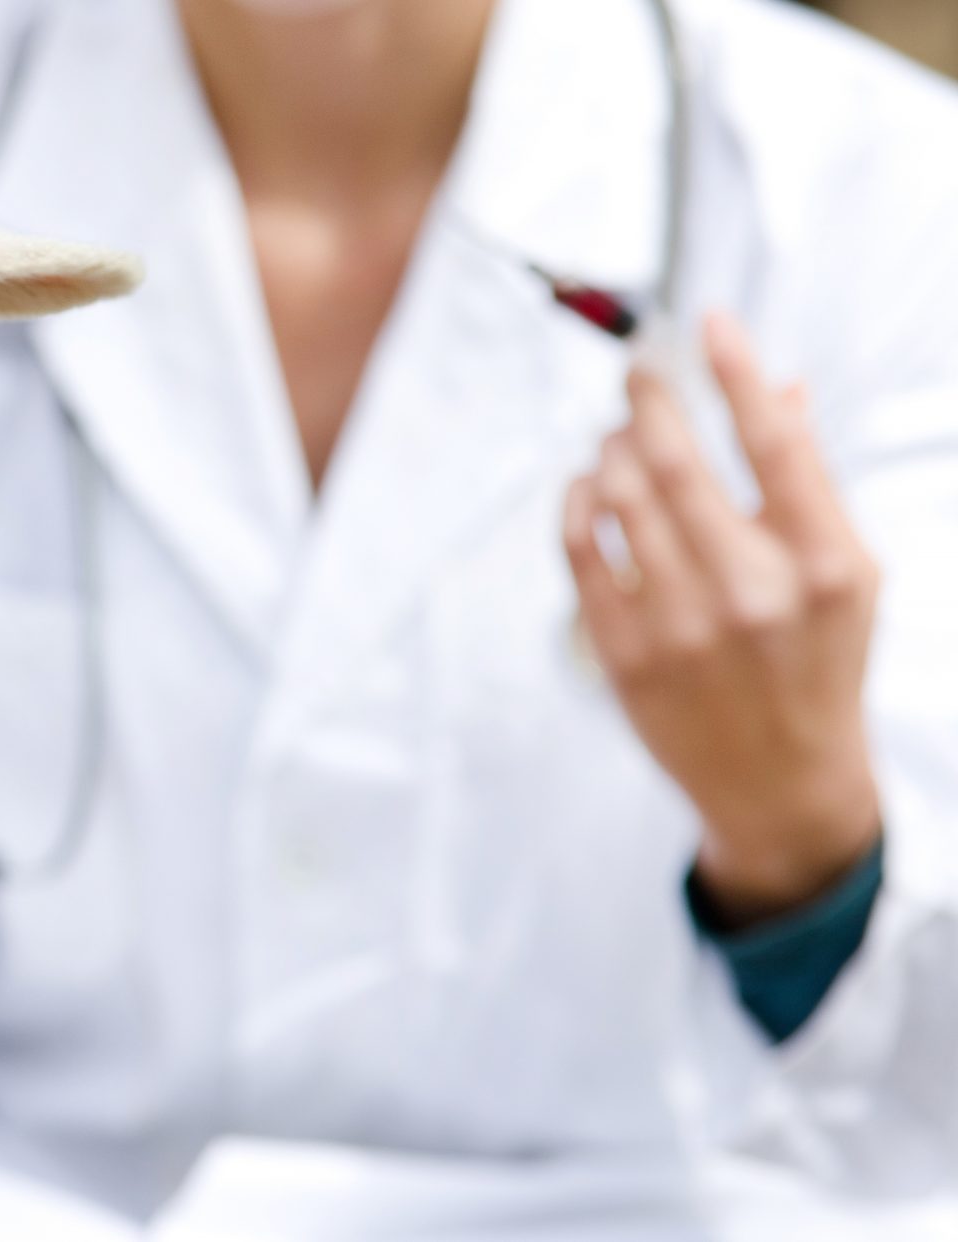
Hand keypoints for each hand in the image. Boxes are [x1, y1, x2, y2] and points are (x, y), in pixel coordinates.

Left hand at [562, 314, 882, 927]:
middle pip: (678, 461)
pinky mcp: (624, 653)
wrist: (781, 783)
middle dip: (650, 400)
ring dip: (611, 449)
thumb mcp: (845, 577)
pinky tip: (586, 486)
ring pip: (619, 497)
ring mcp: (680, 626)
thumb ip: (810, 484)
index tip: (706, 321)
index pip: (776, 443)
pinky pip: (580, 549)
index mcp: (825, 566)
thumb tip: (781, 387)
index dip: (737, 371)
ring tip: (619, 436)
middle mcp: (752, 593)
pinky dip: (577, 501)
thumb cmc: (816, 664)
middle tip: (638, 372)